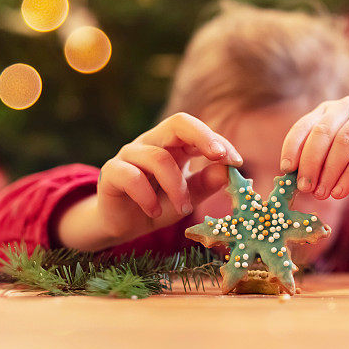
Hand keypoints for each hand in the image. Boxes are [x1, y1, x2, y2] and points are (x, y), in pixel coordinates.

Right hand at [96, 112, 241, 241]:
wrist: (123, 225)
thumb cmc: (158, 205)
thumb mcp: (188, 197)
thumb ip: (206, 183)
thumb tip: (229, 172)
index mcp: (173, 145)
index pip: (196, 130)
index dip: (218, 141)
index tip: (236, 162)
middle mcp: (152, 143)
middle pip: (177, 123)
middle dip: (203, 137)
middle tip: (220, 157)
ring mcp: (129, 155)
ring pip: (158, 158)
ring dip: (176, 187)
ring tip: (184, 209)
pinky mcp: (111, 173)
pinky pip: (132, 177)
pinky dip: (147, 197)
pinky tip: (153, 212)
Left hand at [279, 96, 348, 198]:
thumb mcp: (333, 163)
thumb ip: (315, 166)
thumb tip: (291, 181)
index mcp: (328, 111)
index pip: (304, 125)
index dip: (292, 147)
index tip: (286, 170)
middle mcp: (347, 106)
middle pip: (322, 133)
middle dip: (310, 163)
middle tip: (305, 188)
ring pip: (343, 144)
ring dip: (329, 172)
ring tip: (323, 194)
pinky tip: (339, 193)